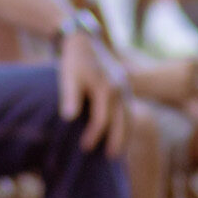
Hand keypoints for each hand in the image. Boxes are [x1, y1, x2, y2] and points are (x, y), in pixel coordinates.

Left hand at [59, 28, 128, 156]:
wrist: (83, 39)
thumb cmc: (74, 61)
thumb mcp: (68, 77)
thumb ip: (70, 97)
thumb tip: (69, 117)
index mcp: (106, 88)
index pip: (102, 119)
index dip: (94, 135)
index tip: (85, 147)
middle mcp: (119, 88)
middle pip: (122, 120)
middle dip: (117, 140)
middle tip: (111, 158)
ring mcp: (124, 86)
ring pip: (129, 114)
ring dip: (126, 133)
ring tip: (119, 151)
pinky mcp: (124, 84)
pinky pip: (129, 107)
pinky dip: (127, 121)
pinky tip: (122, 131)